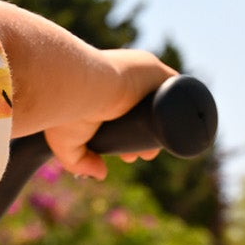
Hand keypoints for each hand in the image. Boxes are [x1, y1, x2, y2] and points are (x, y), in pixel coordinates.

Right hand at [44, 48, 174, 179]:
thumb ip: (79, 163)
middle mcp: (121, 80)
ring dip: (162, 124)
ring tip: (155, 150)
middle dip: (145, 136)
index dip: (129, 137)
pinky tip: (179, 124)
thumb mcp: (66, 144)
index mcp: (100, 91)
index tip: (127, 156)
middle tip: (143, 156)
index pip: (123, 113)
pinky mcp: (154, 71)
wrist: (75, 88)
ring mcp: (139, 74)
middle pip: (144, 110)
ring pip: (159, 102)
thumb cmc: (65, 113)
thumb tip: (101, 174)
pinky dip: (179, 103)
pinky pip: (176, 86)